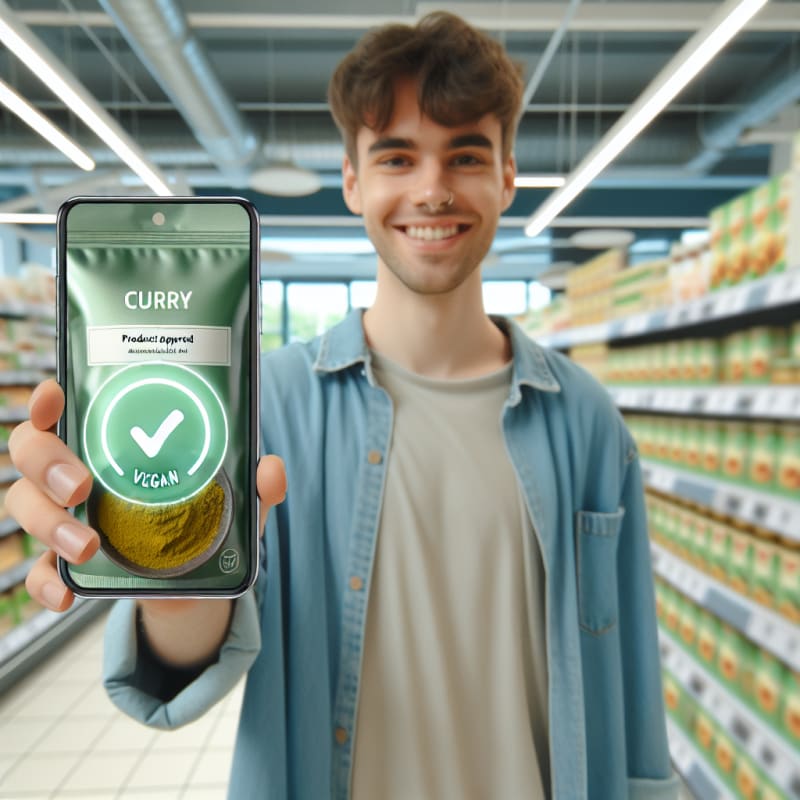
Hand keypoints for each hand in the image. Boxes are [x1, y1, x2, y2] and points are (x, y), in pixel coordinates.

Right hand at [5, 379, 285, 613]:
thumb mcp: (238, 499)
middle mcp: (77, 471)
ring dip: (50, 523)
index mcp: (111, 440)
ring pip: (25, 506)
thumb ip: (255, 484)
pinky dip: (45, 584)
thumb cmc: (207, 516)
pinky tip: (67, 597)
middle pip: (30, 450)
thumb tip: (270, 469)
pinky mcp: (66, 563)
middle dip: (46, 462)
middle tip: (81, 483)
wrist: (196, 578)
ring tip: (90, 545)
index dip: (47, 399)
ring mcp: (66, 515)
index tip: (55, 396)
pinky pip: (38, 572)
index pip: (62, 408)